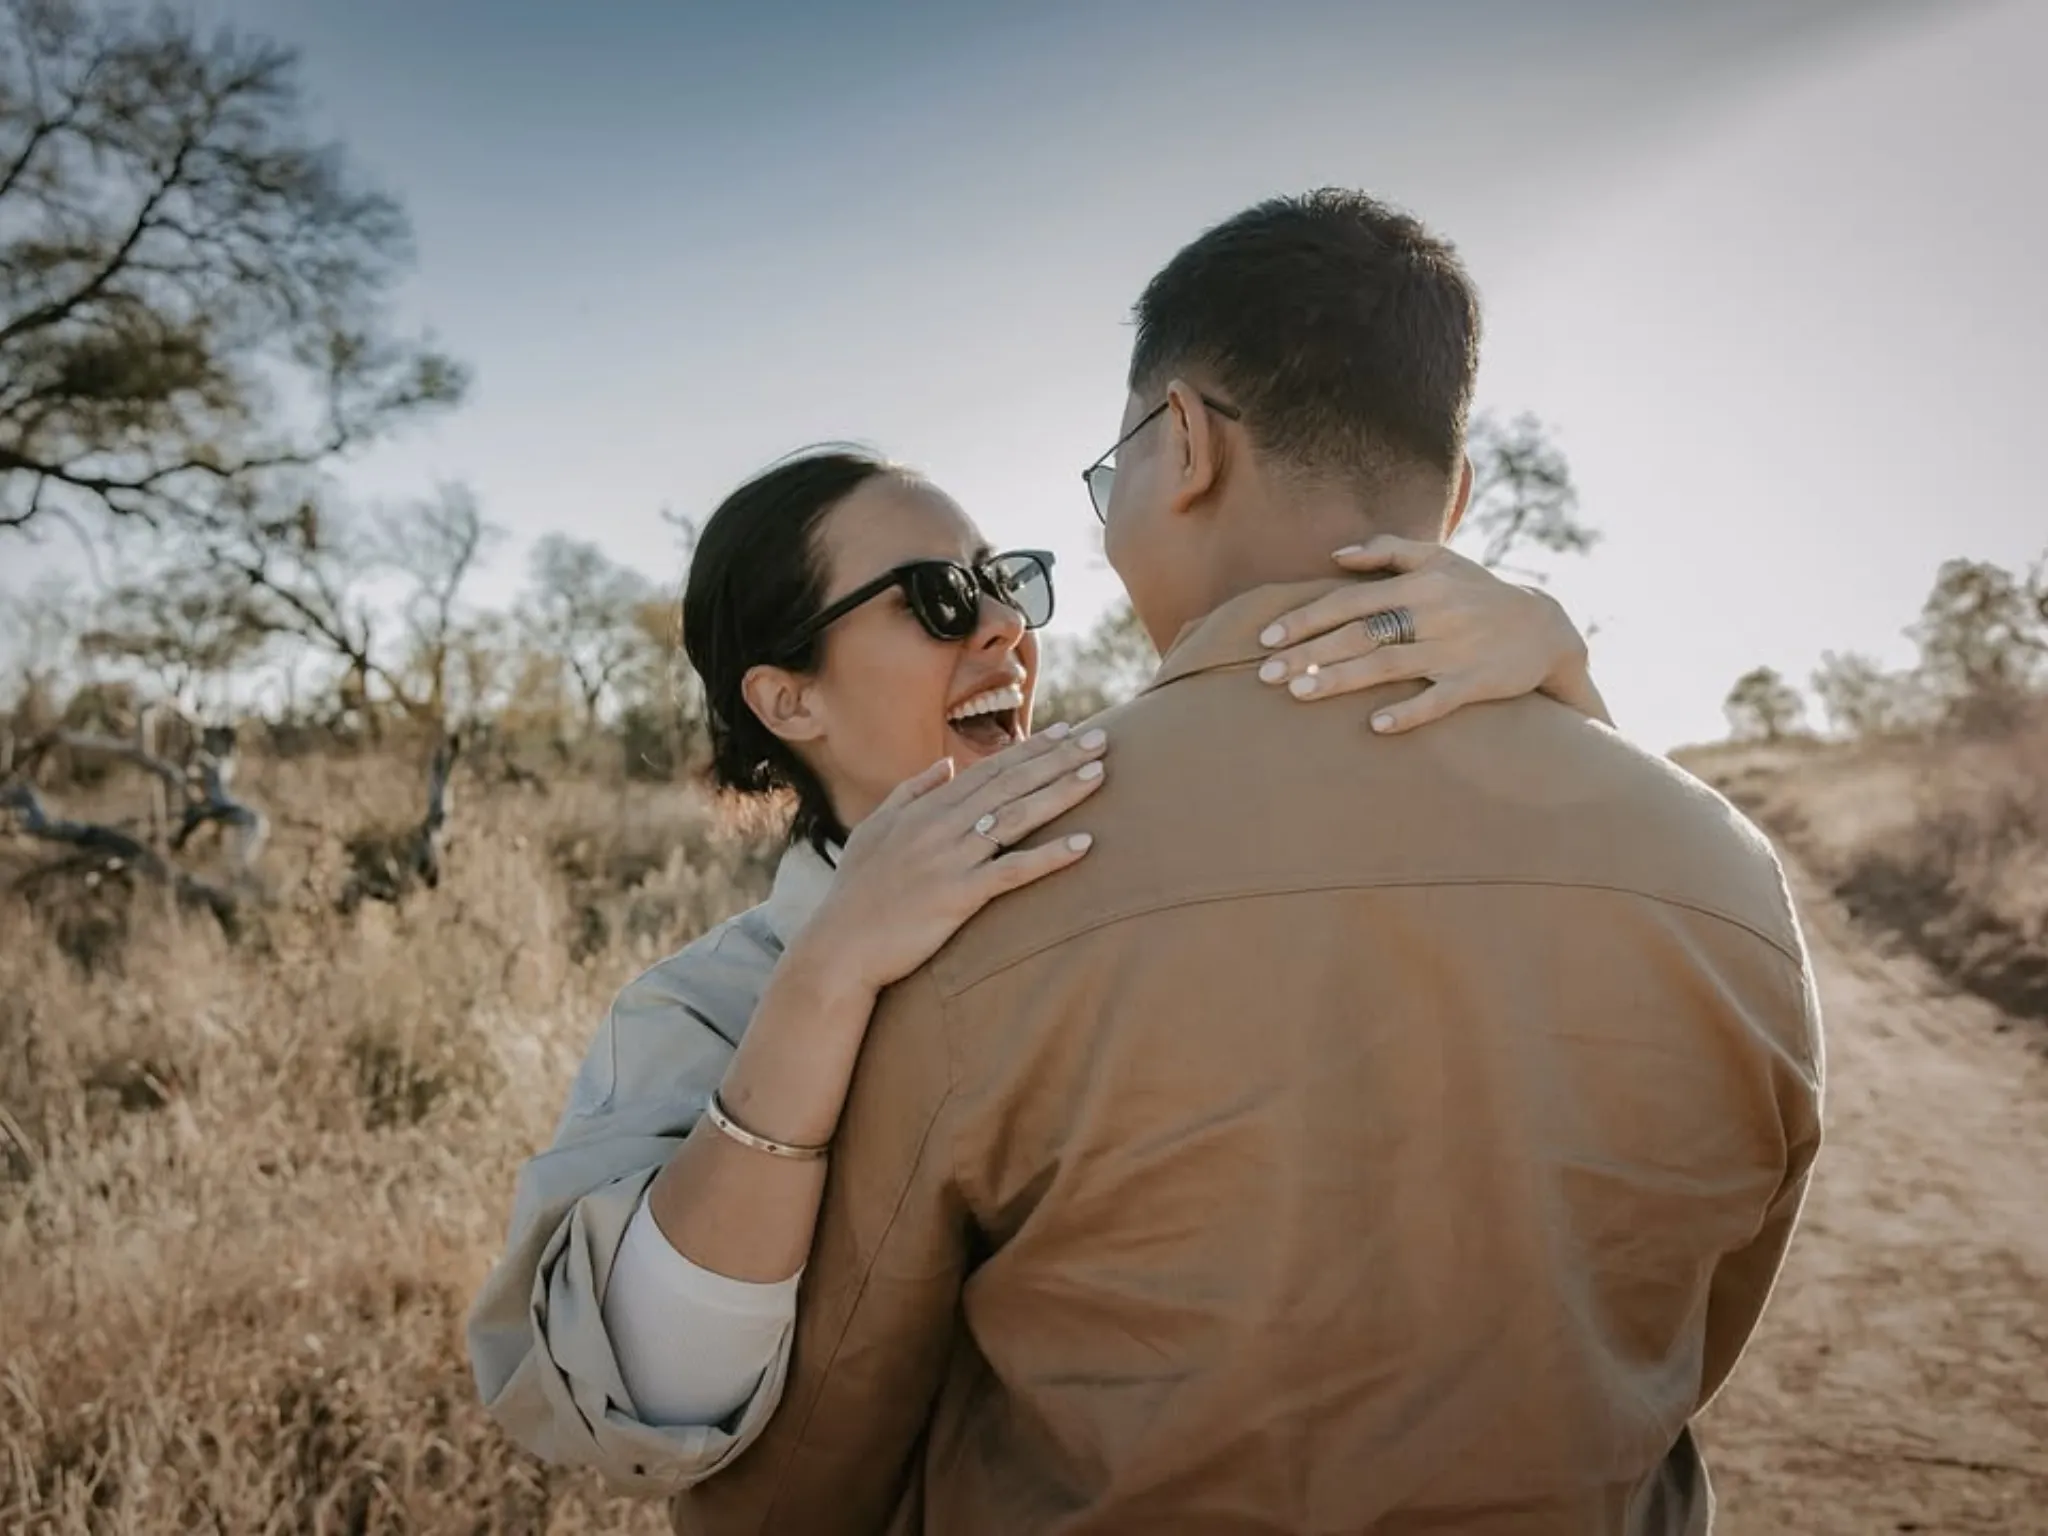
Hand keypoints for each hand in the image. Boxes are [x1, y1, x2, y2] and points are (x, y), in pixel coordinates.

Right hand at [796, 725, 1107, 995]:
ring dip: (1060, 794)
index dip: (1031, 750)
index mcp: (926, 809)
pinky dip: (1050, 857)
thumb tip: (945, 767)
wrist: (839, 947)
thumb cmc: (856, 891)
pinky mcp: (958, 896)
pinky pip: (1012, 872)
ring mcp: (950, 859)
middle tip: (1101, 739)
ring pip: (1016, 818)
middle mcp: (941, 826)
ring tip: (1099, 775)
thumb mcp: (875, 830)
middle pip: (1010, 784)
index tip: (1067, 732)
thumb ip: (911, 793)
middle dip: (1058, 759)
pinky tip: (1084, 845)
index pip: (989, 771)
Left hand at [1253, 536, 1602, 733]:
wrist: (1546, 629)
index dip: (1306, 619)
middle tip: (1264, 674)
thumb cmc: (1478, 593)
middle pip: (1359, 634)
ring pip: (1388, 665)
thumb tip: (1336, 555)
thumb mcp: (1442, 560)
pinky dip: (1409, 712)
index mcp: (1418, 584)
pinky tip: (1376, 726)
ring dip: (1341, 679)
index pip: (1349, 600)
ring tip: (1298, 694)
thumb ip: (1390, 551)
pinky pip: (1438, 699)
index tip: (1266, 638)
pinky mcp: (1476, 683)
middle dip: (1308, 653)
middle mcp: (1432, 614)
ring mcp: (1454, 650)